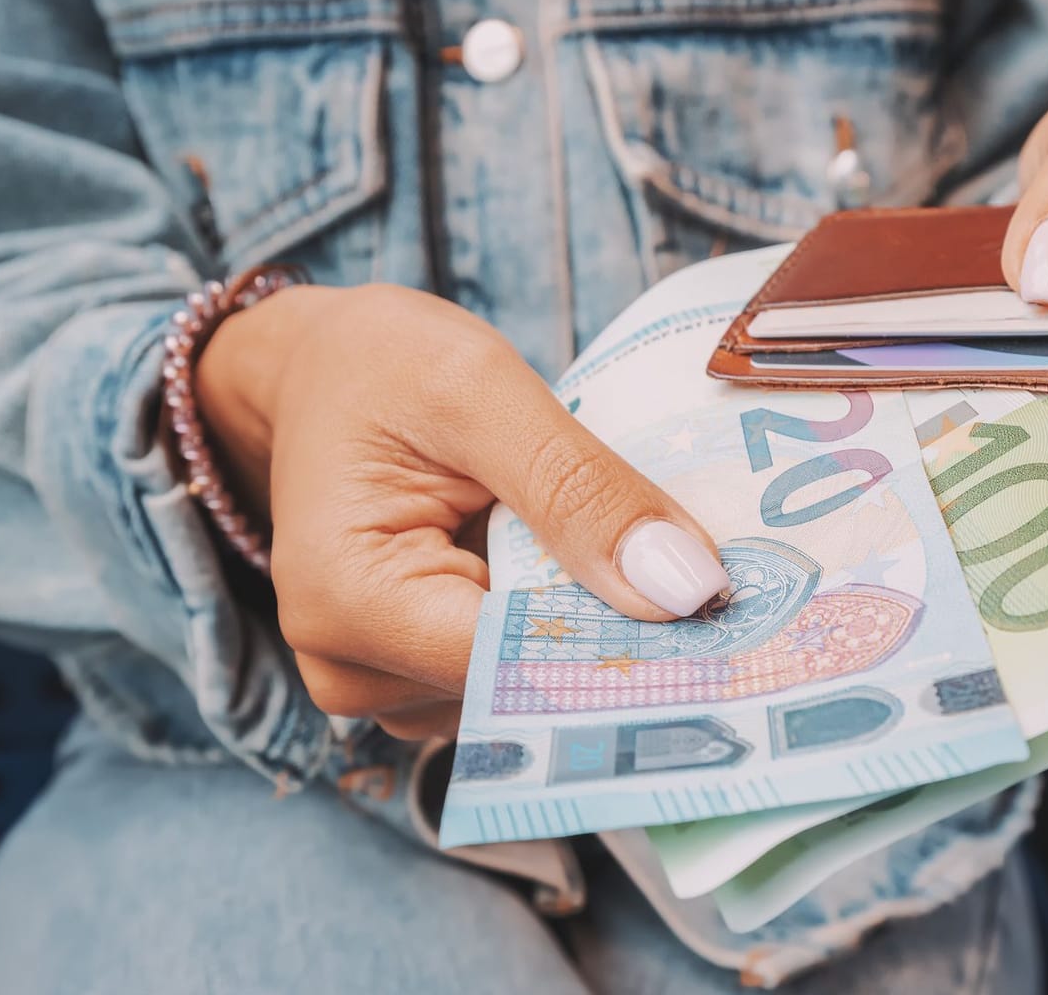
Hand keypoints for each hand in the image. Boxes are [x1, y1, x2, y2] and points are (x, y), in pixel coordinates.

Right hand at [194, 284, 728, 739]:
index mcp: (351, 605)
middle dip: (621, 630)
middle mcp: (354, 671)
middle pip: (530, 684)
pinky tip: (586, 565)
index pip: (520, 664)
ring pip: (532, 683)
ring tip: (632, 547)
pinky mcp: (414, 676)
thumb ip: (579, 487)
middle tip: (715, 572)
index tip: (733, 612)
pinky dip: (562, 618)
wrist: (314, 371)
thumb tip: (688, 590)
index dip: (630, 640)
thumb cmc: (379, 364)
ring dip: (594, 622)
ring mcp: (382, 684)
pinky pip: (514, 668)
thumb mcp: (480, 389)